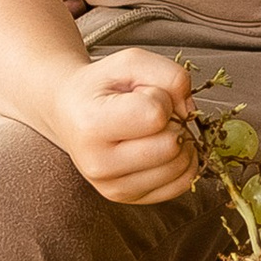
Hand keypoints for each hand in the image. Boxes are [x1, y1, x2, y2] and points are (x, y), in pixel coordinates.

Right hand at [52, 48, 196, 205]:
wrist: (70, 112)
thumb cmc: (101, 86)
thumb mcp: (132, 62)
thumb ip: (171, 75)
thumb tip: (191, 113)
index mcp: (91, 125)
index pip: (156, 114)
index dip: (160, 97)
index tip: (139, 95)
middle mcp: (97, 163)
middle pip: (171, 145)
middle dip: (172, 122)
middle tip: (148, 113)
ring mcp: (111, 187)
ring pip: (180, 168)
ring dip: (179, 142)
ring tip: (151, 130)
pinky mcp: (127, 198)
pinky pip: (181, 184)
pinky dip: (183, 163)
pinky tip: (161, 148)